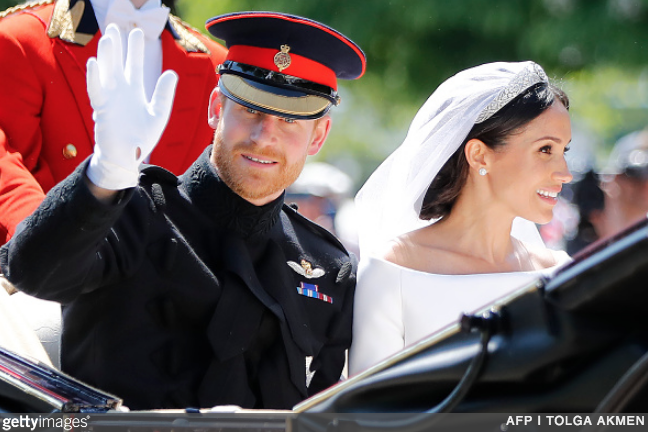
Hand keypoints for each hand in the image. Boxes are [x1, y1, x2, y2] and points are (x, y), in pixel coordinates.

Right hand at [86, 24, 177, 189]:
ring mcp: (110, 98)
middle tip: (116, 26)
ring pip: (106, 72)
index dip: (135, 50)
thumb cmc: (141, 138)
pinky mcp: (102, 109)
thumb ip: (164, 94)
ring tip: (108, 38)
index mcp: (134, 91)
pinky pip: (96, 90)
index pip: (135, 65)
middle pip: (118, 63)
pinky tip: (94, 63)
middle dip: (118, 46)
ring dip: (106, 56)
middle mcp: (120, 91)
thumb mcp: (158, 114)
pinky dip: (94, 77)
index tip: (137, 33)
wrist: (128, 157)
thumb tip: (171, 74)